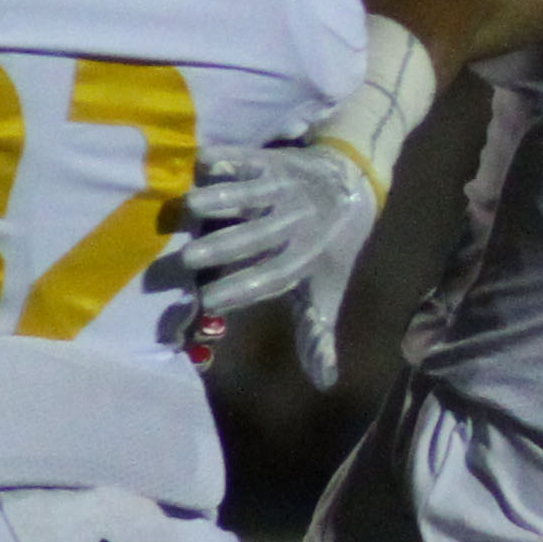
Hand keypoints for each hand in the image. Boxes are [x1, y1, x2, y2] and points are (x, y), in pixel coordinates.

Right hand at [169, 138, 385, 387]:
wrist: (356, 180)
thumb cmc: (330, 243)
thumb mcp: (326, 285)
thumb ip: (316, 330)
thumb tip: (325, 382)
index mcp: (306, 256)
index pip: (274, 276)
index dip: (243, 289)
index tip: (207, 303)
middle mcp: (297, 224)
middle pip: (259, 238)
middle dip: (226, 249)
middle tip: (186, 261)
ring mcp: (285, 190)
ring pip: (253, 197)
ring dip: (222, 201)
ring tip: (187, 208)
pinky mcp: (274, 162)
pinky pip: (250, 159)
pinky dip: (228, 159)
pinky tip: (200, 161)